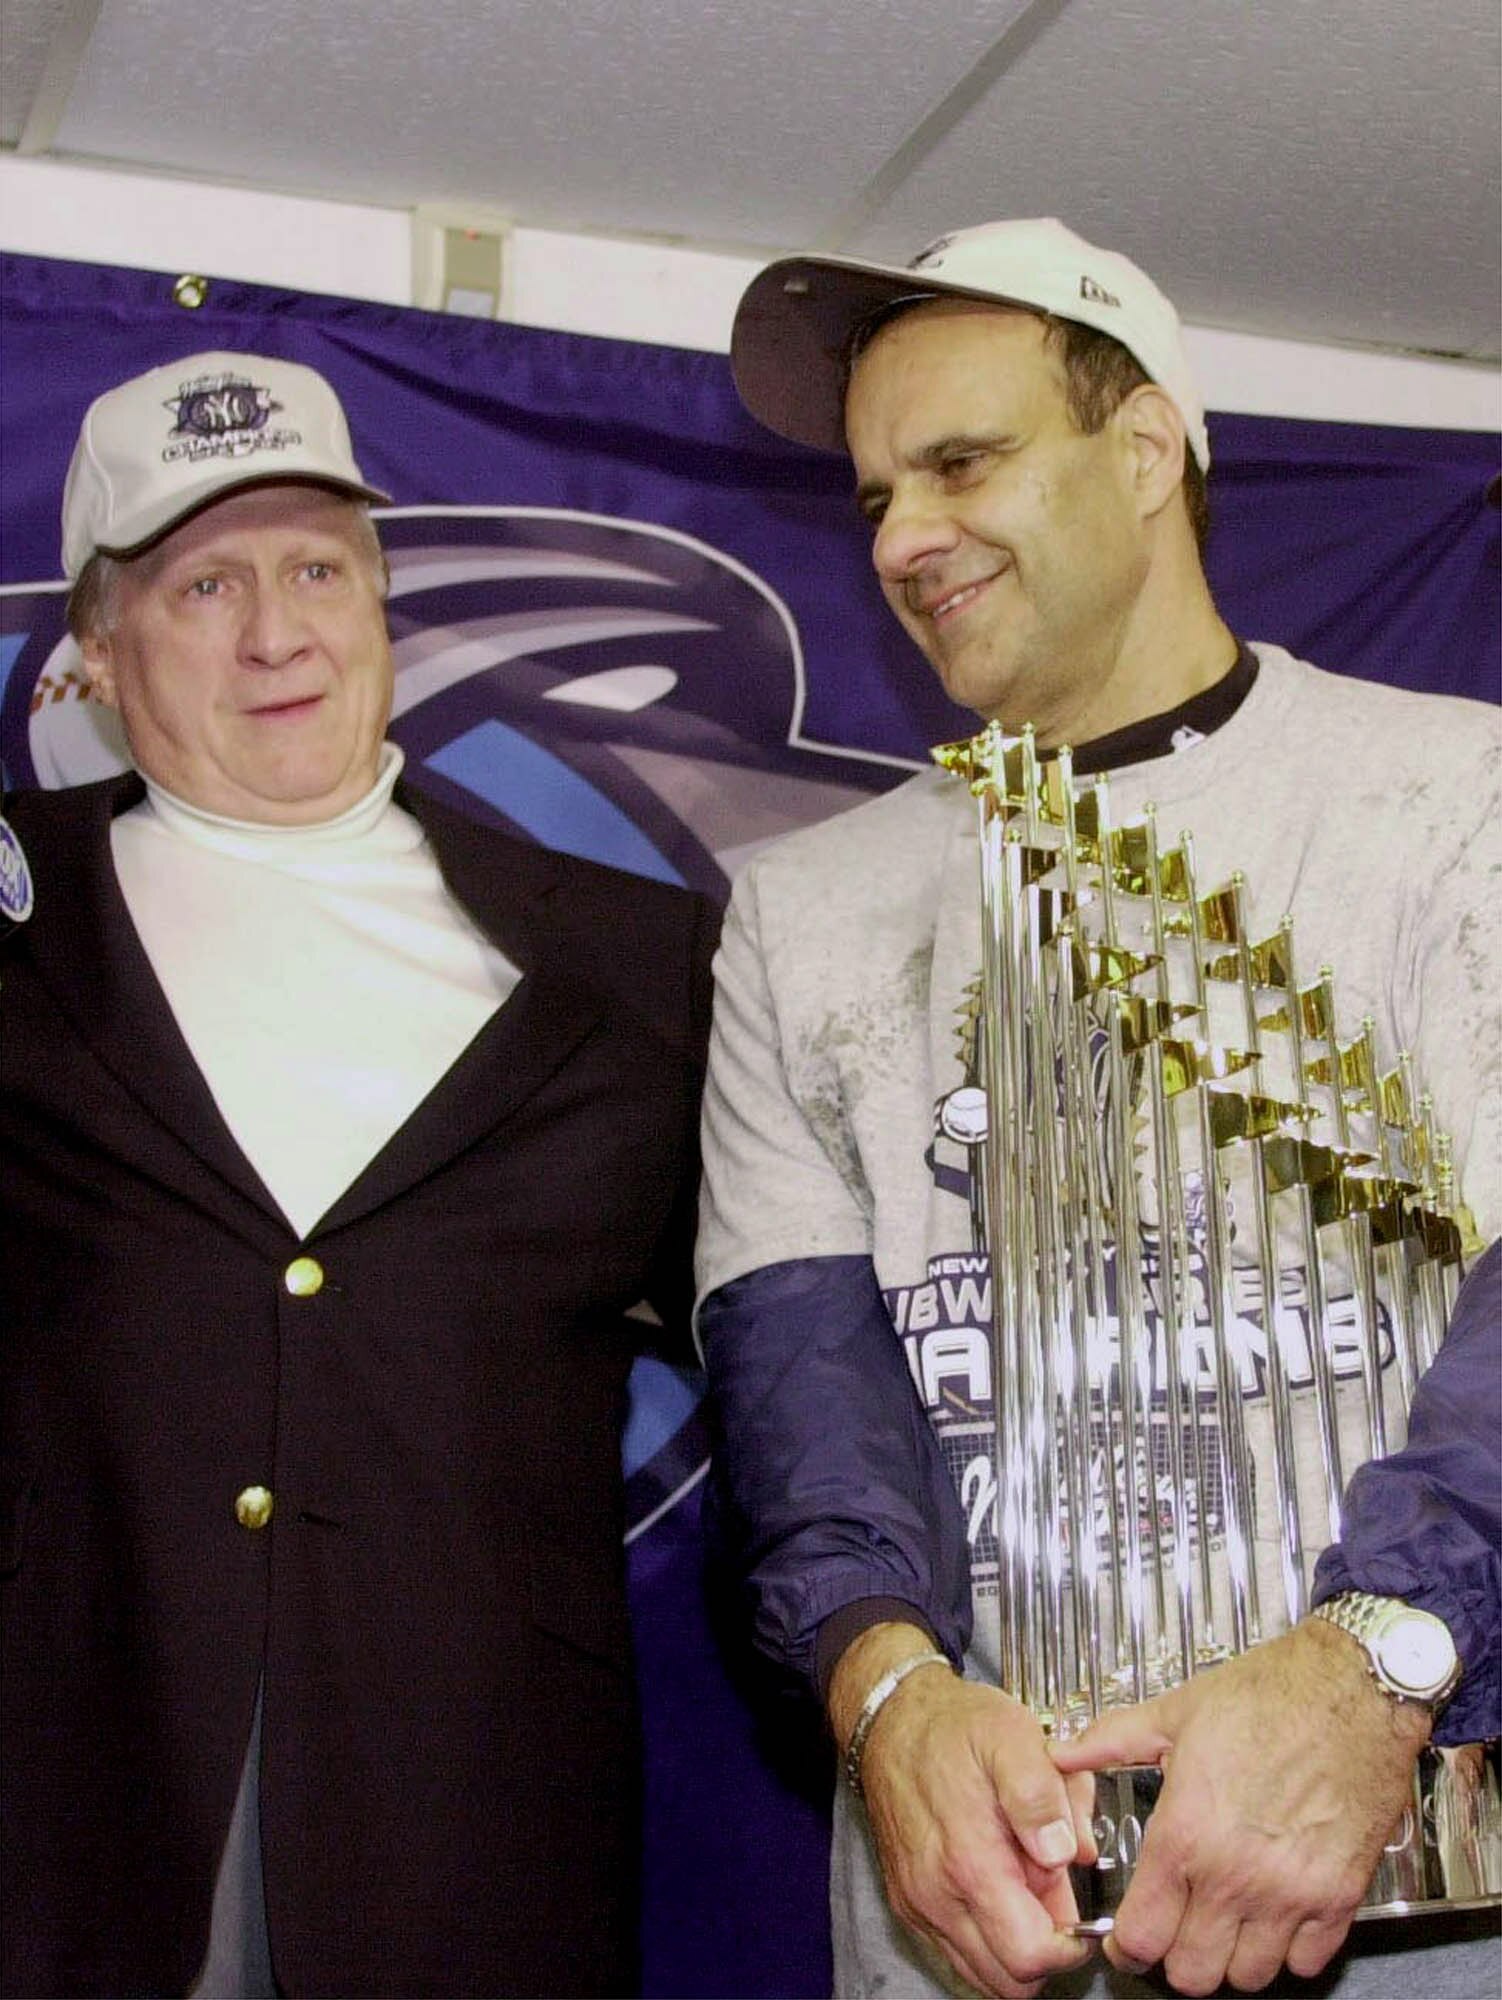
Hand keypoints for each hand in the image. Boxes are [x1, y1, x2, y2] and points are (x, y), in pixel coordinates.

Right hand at [830, 1624, 1095, 1999]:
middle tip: (1052, 1895)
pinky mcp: (908, 1903)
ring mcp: (919, 1904)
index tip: (1082, 1916)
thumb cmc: (955, 1726)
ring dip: (1013, 1945)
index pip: (1029, 1957)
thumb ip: (1043, 1796)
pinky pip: (956, 1952)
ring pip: (981, 1973)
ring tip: (1024, 1886)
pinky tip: (996, 1885)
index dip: (1069, 1946)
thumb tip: (1066, 1853)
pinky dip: (985, 1937)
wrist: (891, 1718)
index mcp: (970, 1861)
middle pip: (1007, 1981)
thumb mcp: (1012, 1735)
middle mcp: (937, 1896)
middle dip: (1043, 1949)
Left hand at [1050, 1618, 1431, 1993]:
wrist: (1350, 1688)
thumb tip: (1062, 1753)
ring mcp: (1292, 1893)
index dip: (1125, 1947)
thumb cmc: (1267, 1695)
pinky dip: (1288, 1952)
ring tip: (1224, 1925)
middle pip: (1192, 1974)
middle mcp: (1236, 1875)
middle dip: (1175, 1958)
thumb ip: (1110, 1740)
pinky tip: (1275, 1918)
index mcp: (1186, 1833)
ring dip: (1231, 1959)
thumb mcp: (1174, 1711)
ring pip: (1248, 1978)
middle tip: (1174, 1931)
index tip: (1125, 1940)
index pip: (1142, 1936)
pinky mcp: (1340, 1896)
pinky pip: (1308, 1963)